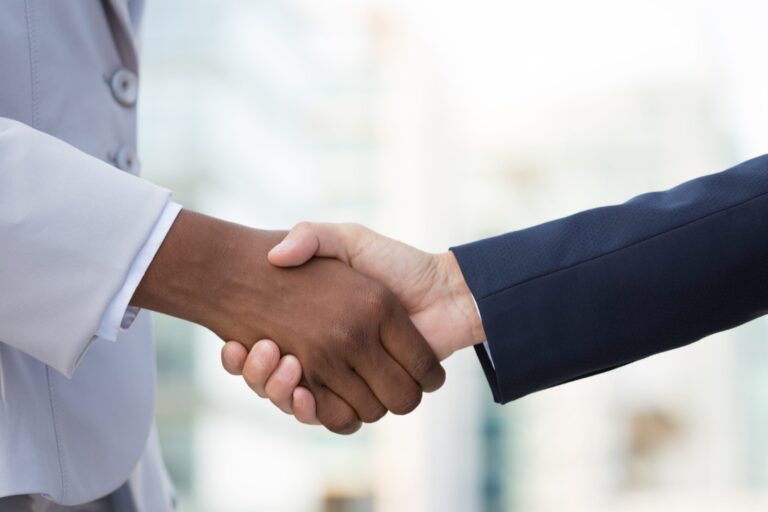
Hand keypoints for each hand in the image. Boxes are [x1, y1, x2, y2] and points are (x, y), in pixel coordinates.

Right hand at [131, 211, 445, 433]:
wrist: (444, 289)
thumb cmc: (396, 262)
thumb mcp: (347, 240)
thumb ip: (311, 237)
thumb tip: (274, 254)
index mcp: (318, 328)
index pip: (265, 353)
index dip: (246, 358)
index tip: (233, 343)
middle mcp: (327, 356)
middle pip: (275, 383)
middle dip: (260, 376)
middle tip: (260, 349)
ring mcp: (346, 377)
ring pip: (296, 402)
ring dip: (277, 390)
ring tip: (278, 359)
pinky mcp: (367, 394)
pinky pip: (331, 417)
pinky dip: (310, 410)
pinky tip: (300, 389)